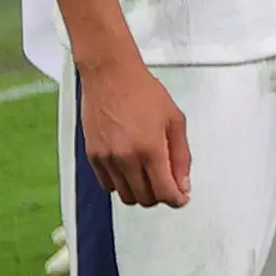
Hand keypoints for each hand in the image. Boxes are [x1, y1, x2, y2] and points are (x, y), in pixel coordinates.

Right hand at [77, 55, 192, 207]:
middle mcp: (125, 158)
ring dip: (141, 192)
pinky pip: (107, 185)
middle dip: (160, 196)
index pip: (165, 192)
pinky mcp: (92, 156)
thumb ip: (182, 156)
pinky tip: (131, 170)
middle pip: (145, 199)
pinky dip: (121, 184)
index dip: (177, 200)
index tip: (181, 198)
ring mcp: (106, 158)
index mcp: (150, 150)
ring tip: (150, 176)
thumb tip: (183, 183)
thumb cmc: (143, 92)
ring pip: (125, 195)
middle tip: (168, 184)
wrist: (111, 76)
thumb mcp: (175, 121)